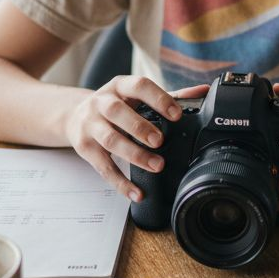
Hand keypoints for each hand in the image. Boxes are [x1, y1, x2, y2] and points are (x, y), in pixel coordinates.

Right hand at [64, 76, 209, 201]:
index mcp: (120, 86)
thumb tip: (204, 91)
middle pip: (117, 112)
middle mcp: (102, 102)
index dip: (158, 99)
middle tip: (160, 141)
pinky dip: (120, 182)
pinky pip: (102, 167)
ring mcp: (90, 125)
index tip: (176, 114)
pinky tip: (136, 192)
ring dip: (133, 154)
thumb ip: (171, 95)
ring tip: (156, 165)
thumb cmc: (115, 105)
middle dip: (139, 127)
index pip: (139, 86)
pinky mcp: (84, 148)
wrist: (74, 115)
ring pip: (110, 140)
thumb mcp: (137, 96)